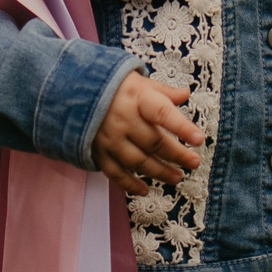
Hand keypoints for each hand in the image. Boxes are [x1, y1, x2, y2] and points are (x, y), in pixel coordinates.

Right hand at [93, 72, 203, 195]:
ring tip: (177, 178)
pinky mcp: (99, 152)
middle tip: (194, 163)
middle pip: (154, 142)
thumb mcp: (138, 82)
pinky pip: (116, 173)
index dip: (182, 127)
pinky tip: (144, 190)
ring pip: (138, 161)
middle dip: (177, 155)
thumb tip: (185, 94)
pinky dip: (130, 184)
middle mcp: (123, 120)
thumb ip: (162, 91)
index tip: (199, 139)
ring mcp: (110, 139)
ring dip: (160, 172)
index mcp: (136, 99)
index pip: (163, 113)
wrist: (72, 91)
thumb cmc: (113, 87)